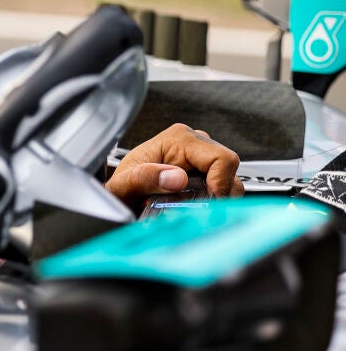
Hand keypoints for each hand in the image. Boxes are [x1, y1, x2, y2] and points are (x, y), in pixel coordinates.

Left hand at [106, 123, 243, 207]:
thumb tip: (177, 178)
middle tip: (197, 211)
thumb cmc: (121, 188)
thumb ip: (146, 178)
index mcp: (179, 139)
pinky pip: (223, 189)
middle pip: (230, 172)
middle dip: (218, 195)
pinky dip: (214, 203)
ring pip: (230, 182)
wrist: (119, 195)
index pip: (222, 159)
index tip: (210, 204)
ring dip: (216, 201)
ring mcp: (202, 159)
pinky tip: (195, 209)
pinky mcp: (205, 173)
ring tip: (191, 210)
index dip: (220, 184)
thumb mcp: (124, 185)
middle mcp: (194, 144)